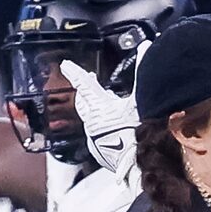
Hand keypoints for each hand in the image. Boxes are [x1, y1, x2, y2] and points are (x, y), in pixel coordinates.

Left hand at [59, 59, 138, 179]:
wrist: (133, 165)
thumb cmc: (137, 131)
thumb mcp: (140, 98)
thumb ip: (141, 71)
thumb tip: (145, 46)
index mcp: (98, 105)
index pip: (83, 83)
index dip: (75, 72)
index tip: (66, 65)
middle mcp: (91, 120)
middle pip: (82, 100)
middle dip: (84, 89)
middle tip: (87, 78)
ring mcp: (92, 136)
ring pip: (88, 116)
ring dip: (93, 107)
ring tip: (103, 100)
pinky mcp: (97, 149)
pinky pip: (95, 132)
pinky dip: (100, 124)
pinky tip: (110, 124)